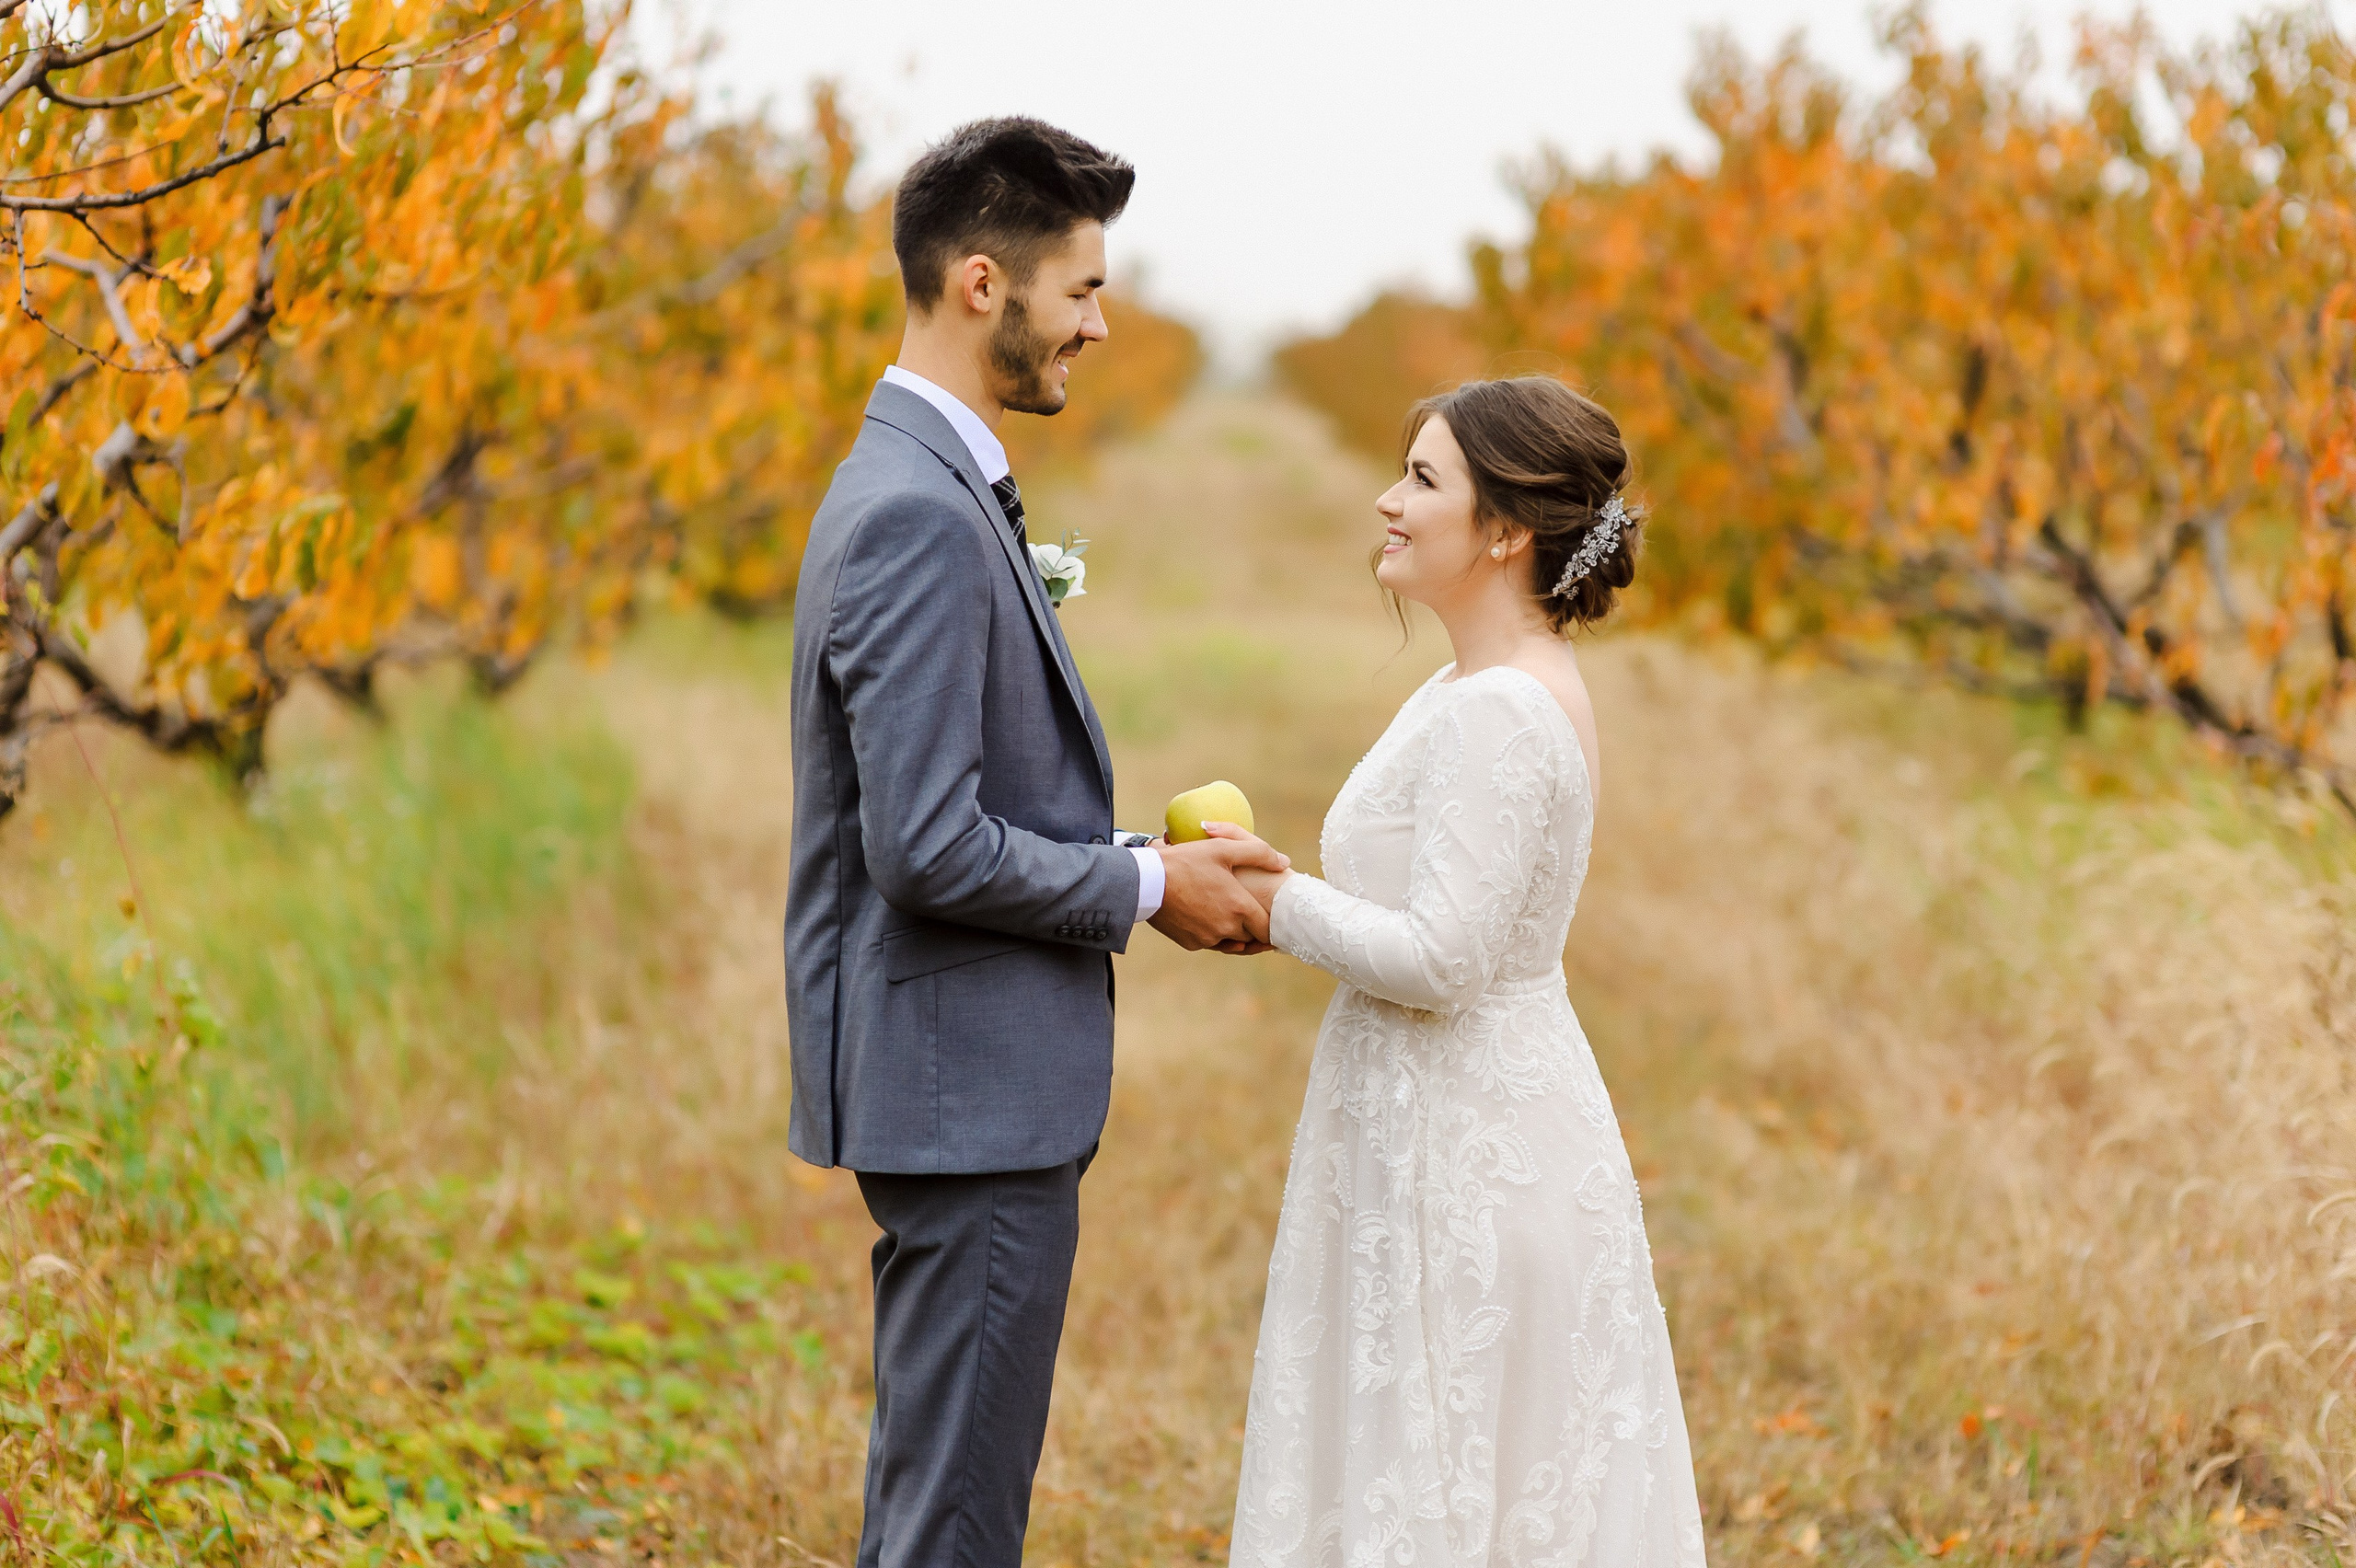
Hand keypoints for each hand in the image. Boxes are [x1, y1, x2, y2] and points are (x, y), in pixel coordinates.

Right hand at [1148, 826, 1290, 952]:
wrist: (1146, 882)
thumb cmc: (1186, 861)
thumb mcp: (1223, 848)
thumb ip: (1258, 853)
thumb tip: (1284, 862)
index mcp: (1239, 907)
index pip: (1267, 928)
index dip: (1274, 926)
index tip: (1277, 923)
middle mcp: (1226, 929)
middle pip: (1250, 936)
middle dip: (1253, 928)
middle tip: (1256, 918)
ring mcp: (1207, 939)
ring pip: (1230, 941)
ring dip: (1233, 932)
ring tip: (1232, 916)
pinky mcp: (1190, 944)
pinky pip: (1209, 942)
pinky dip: (1213, 933)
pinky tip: (1209, 917)